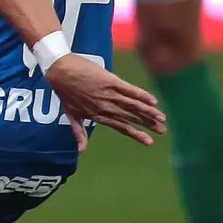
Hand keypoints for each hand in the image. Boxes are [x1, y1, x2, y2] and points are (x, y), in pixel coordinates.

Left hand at [43, 55, 165, 146]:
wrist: (59, 70)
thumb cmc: (64, 91)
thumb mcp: (71, 114)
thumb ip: (79, 133)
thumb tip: (81, 152)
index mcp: (98, 115)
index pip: (121, 127)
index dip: (136, 134)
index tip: (149, 142)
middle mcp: (106, 107)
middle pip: (131, 117)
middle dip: (148, 124)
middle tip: (163, 130)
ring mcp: (109, 94)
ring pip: (133, 105)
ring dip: (148, 112)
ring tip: (162, 118)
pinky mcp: (110, 81)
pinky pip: (129, 90)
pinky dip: (141, 95)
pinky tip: (153, 101)